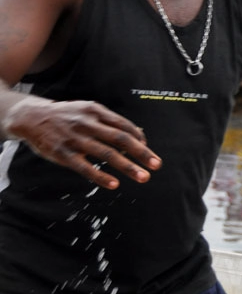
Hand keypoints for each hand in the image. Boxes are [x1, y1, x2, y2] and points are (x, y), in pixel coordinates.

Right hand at [4, 97, 160, 189]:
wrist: (33, 117)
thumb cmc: (67, 115)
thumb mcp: (89, 110)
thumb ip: (110, 122)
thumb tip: (137, 136)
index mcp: (97, 111)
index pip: (125, 126)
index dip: (140, 139)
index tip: (150, 152)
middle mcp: (89, 124)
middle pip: (121, 139)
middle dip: (142, 153)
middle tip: (157, 164)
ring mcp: (76, 140)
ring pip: (107, 154)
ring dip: (128, 167)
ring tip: (143, 177)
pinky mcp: (63, 154)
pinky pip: (85, 167)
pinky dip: (101, 176)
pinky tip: (114, 184)